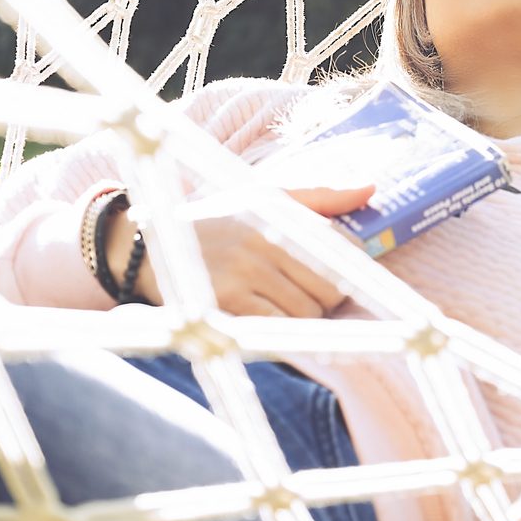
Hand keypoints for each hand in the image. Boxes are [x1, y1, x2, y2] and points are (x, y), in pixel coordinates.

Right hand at [126, 180, 375, 317]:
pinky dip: (281, 332)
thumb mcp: (264, 197)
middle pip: (330, 287)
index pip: (341, 247)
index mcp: (278, 213)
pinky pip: (276, 327)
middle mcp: (264, 241)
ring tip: (283, 306)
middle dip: (327, 298)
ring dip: (303, 318)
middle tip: (307, 295)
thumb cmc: (217, 220)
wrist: (150, 244)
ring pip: (307, 312)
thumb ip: (320, 198)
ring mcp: (245, 272)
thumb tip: (371, 188)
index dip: (350, 269)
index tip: (339, 276)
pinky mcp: (226, 301)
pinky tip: (268, 321)